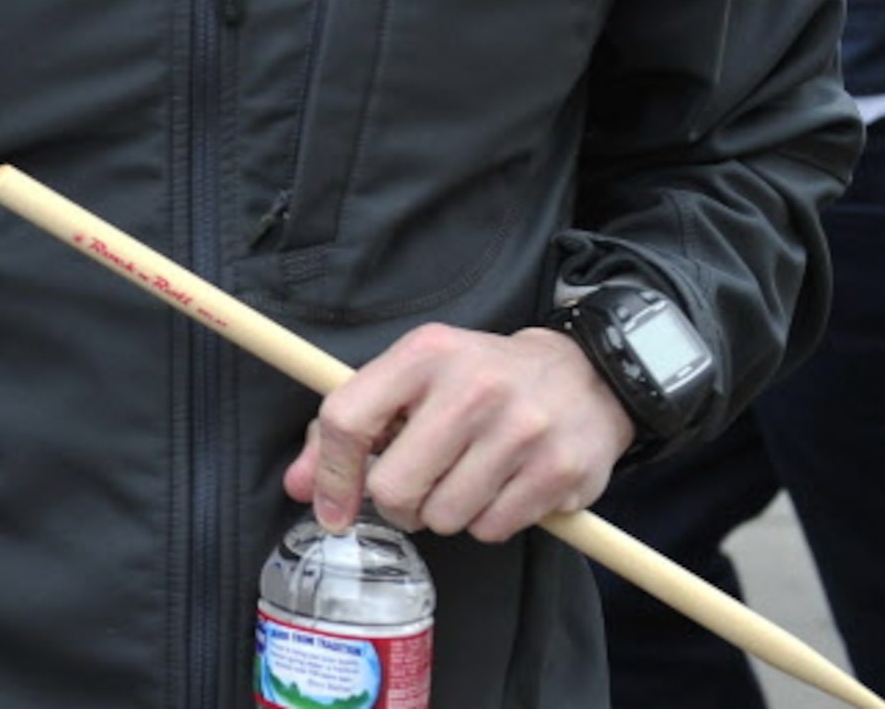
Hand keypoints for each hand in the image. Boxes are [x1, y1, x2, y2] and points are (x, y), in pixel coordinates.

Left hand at [283, 322, 634, 543]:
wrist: (583, 375)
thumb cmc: (479, 380)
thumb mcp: (412, 379)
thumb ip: (350, 428)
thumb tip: (301, 487)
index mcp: (424, 354)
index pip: (347, 419)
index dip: (331, 475)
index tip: (332, 509)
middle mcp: (473, 388)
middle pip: (394, 488)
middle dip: (399, 503)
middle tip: (420, 485)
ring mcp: (520, 429)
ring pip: (443, 518)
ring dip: (446, 513)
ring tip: (468, 477)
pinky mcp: (558, 471)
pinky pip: (491, 530)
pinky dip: (487, 521)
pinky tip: (502, 486)